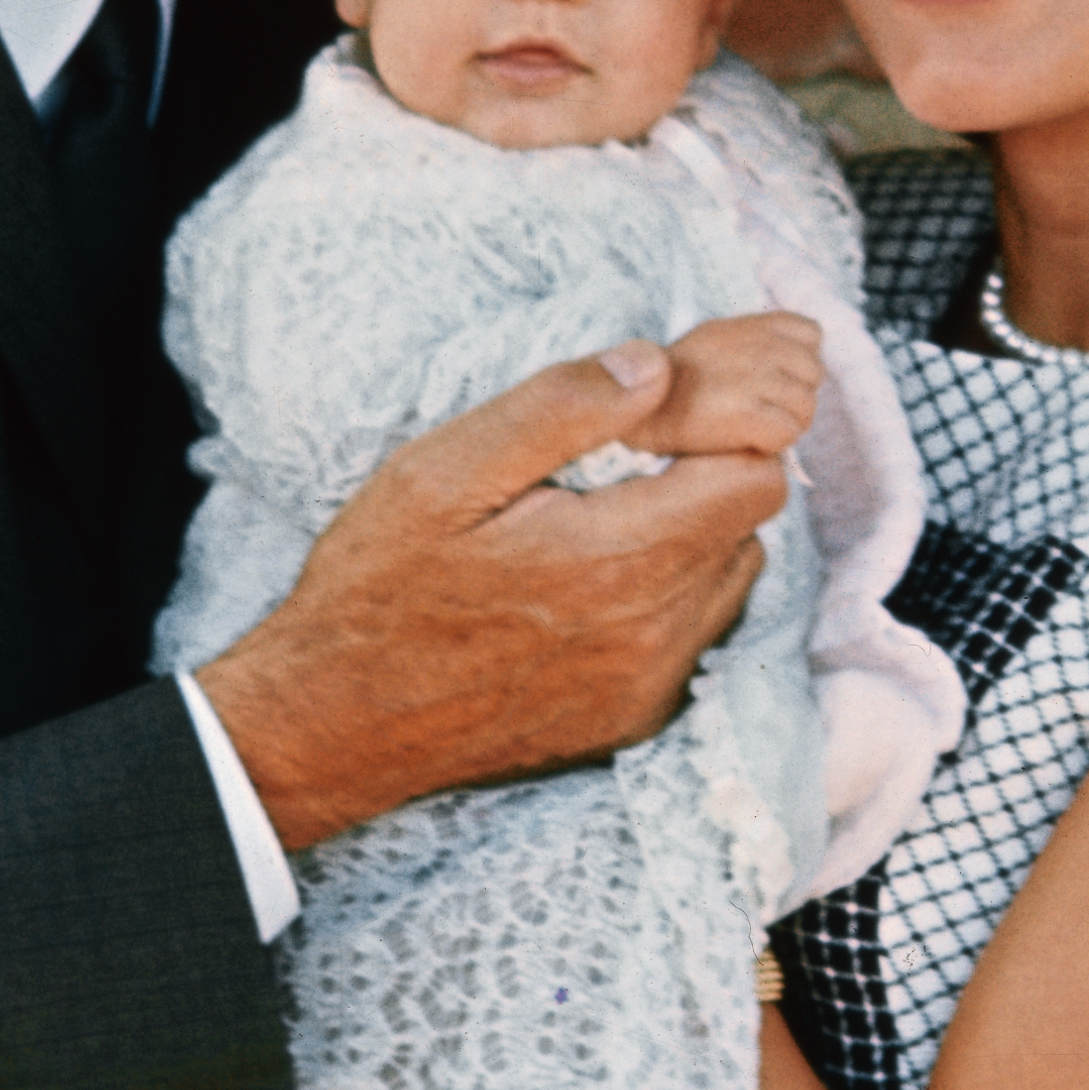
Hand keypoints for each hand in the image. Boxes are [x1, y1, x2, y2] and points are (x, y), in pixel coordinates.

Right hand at [197, 345, 788, 848]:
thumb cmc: (376, 591)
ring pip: (729, 579)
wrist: (334, 725)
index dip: (719, 428)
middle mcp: (652, 633)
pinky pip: (696, 635)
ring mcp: (649, 685)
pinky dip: (670, 597)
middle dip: (704, 474)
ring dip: (692, 536)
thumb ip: (557, 409)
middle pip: (748, 523)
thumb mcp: (442, 473)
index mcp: (616, 561)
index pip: (754, 474)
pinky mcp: (636, 718)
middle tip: (620, 461)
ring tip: (603, 520)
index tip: (653, 420)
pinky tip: (596, 583)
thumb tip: (657, 365)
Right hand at [643, 312, 821, 460]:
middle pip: (813, 373)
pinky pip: (787, 434)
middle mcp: (755, 346)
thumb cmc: (678, 385)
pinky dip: (771, 444)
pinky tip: (746, 441)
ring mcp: (752, 378)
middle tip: (765, 410)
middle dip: (796, 396)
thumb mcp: (714, 341)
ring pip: (805, 407)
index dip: (799, 362)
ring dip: (786, 424)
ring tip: (754, 427)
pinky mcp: (745, 413)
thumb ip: (756, 341)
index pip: (810, 334)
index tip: (777, 379)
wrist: (640, 413)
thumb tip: (798, 357)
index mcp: (749, 326)